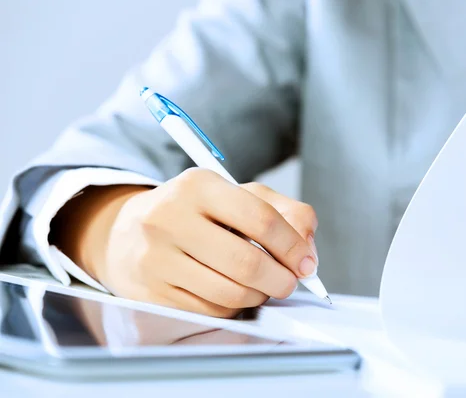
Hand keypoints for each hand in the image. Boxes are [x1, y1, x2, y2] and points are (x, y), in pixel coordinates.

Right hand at [50, 169, 317, 317]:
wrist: (128, 233)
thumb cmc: (195, 213)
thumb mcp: (237, 195)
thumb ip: (283, 211)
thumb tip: (308, 248)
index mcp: (197, 186)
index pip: (260, 218)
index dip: (293, 246)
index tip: (306, 262)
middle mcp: (170, 219)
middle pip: (247, 263)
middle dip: (281, 279)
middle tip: (290, 281)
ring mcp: (156, 258)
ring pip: (230, 293)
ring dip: (259, 295)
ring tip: (263, 285)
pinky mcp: (152, 292)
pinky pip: (210, 310)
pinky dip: (233, 306)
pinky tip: (231, 291)